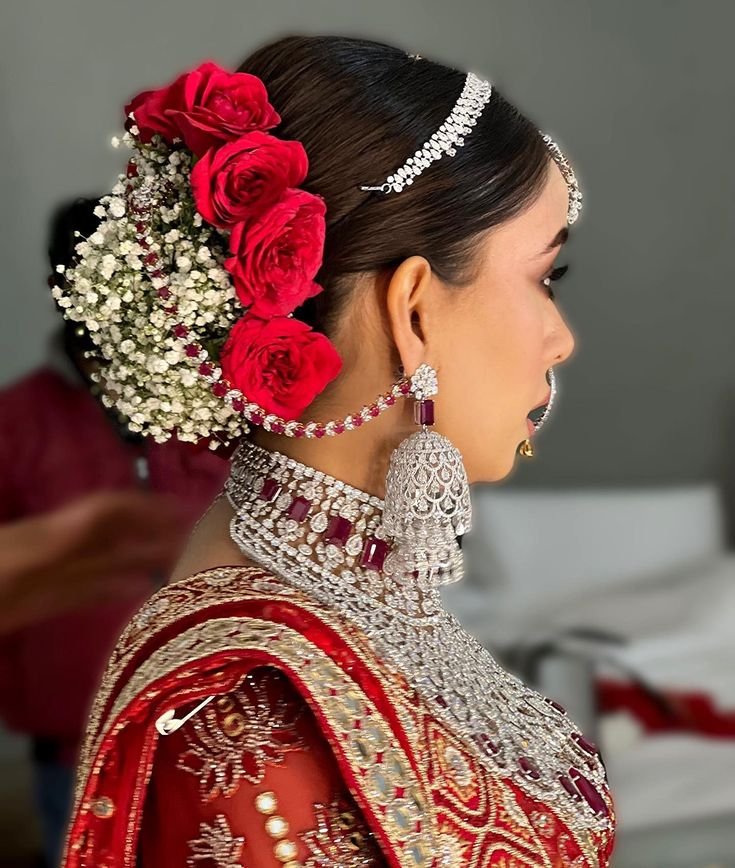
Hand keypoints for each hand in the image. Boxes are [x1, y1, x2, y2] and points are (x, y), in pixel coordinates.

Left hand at [0, 490, 189, 633]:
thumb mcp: (20, 557)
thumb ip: (60, 538)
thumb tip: (101, 513)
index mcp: (58, 534)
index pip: (111, 512)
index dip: (147, 506)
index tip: (184, 509)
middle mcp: (63, 549)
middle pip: (116, 536)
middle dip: (154, 532)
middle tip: (195, 539)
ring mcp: (57, 575)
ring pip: (109, 563)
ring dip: (144, 560)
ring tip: (182, 563)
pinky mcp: (48, 600)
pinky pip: (92, 591)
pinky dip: (119, 588)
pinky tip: (142, 591)